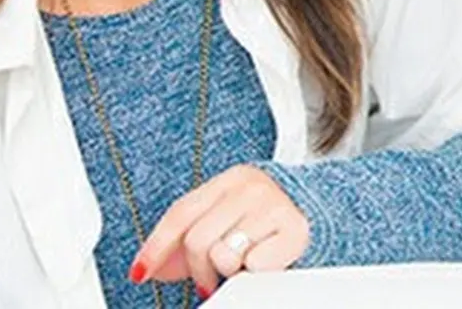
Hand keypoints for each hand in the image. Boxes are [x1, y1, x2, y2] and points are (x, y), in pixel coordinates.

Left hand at [127, 164, 310, 298]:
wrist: (322, 215)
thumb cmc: (264, 224)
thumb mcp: (224, 221)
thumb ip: (187, 237)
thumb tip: (150, 268)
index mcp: (226, 180)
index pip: (180, 213)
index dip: (156, 246)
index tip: (140, 273)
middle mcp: (248, 186)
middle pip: (197, 240)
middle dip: (198, 270)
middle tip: (209, 281)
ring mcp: (272, 204)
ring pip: (224, 255)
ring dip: (229, 270)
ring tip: (242, 265)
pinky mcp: (294, 229)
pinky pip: (254, 266)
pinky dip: (255, 272)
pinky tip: (264, 262)